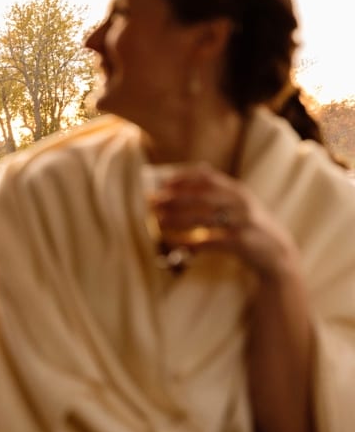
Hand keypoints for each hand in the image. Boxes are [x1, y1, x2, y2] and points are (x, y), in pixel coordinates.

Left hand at [148, 163, 298, 279]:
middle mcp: (241, 203)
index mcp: (237, 190)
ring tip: (158, 221)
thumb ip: (214, 196)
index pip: (208, 177)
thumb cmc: (247, 227)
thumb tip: (175, 190)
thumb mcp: (236, 206)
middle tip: (153, 202)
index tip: (163, 183)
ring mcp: (243, 222)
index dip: (183, 178)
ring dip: (178, 219)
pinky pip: (213, 242)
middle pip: (203, 196)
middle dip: (175, 198)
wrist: (277, 253)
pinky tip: (178, 245)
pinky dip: (194, 242)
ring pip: (204, 217)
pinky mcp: (243, 242)